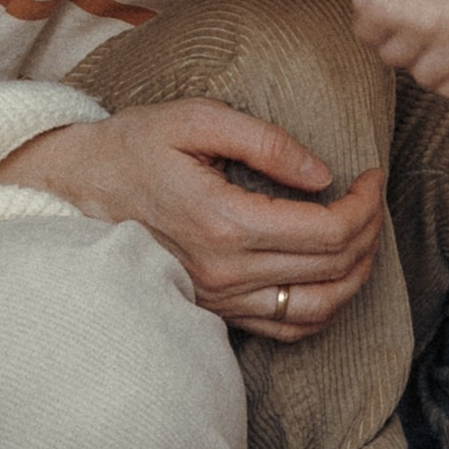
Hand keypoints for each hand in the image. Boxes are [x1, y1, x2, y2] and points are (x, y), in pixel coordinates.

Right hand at [0, 103, 383, 338]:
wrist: (75, 190)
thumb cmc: (134, 147)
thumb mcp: (195, 120)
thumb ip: (263, 141)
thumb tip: (321, 173)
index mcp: (225, 222)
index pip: (328, 230)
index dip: (366, 204)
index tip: (373, 175)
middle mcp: (227, 272)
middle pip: (333, 269)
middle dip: (369, 231)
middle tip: (372, 197)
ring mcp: (221, 300)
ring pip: (319, 308)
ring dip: (357, 274)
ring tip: (363, 235)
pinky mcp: (216, 311)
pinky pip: (288, 329)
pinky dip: (326, 307)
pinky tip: (333, 275)